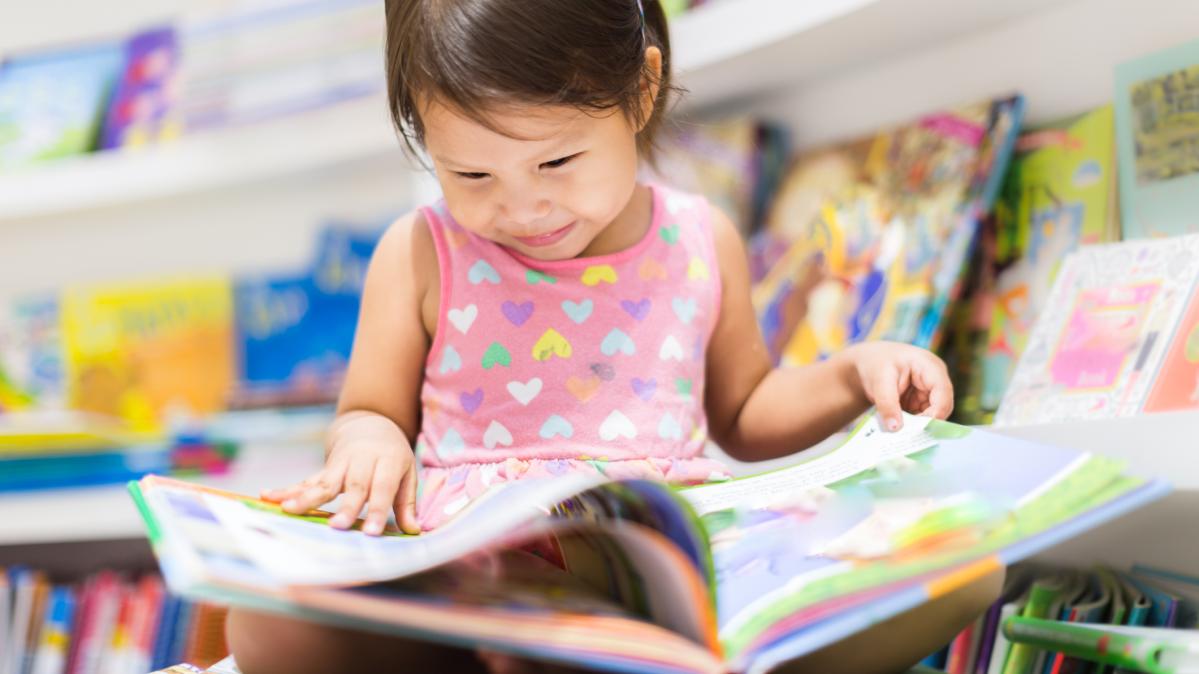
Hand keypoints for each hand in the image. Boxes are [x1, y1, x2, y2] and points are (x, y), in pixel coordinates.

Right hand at [261, 411, 420, 534]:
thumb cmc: (392, 457)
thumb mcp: (406, 473)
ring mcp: (340, 464)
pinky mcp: (324, 468)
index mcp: (388, 462)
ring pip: (323, 482)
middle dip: (345, 507)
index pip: (384, 489)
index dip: (378, 511)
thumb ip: (407, 502)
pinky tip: (267, 496)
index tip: (371, 533)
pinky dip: (287, 489)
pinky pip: (305, 480)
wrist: (371, 425)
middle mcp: (362, 462)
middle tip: (336, 527)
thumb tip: (415, 530)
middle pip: (354, 486)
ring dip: (306, 497)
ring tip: (289, 511)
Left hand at [844, 341, 953, 430]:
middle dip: (925, 422)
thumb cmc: (876, 363)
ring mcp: (930, 390)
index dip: (935, 413)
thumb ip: (887, 404)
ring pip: (932, 415)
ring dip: (916, 424)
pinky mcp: (922, 400)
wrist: (868, 360)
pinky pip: (922, 417)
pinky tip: (897, 425)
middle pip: (942, 406)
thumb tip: (895, 428)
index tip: (917, 429)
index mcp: (931, 366)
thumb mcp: (879, 381)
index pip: (943, 393)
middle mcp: (936, 379)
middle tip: (905, 434)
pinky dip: (911, 423)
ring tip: (897, 429)